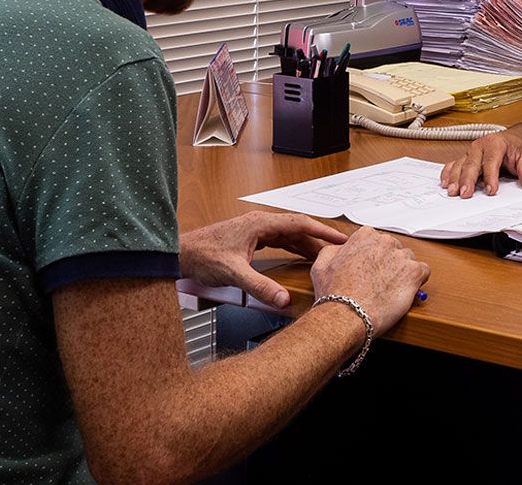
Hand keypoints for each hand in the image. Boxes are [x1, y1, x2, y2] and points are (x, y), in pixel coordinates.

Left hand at [179, 211, 346, 308]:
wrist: (181, 254)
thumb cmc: (202, 256)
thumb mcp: (234, 273)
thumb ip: (260, 287)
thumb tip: (283, 299)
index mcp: (259, 223)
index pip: (299, 223)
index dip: (322, 231)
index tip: (340, 239)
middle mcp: (259, 223)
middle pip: (297, 228)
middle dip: (318, 239)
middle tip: (338, 251)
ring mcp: (255, 229)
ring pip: (288, 234)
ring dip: (306, 244)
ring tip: (323, 256)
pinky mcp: (250, 238)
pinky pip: (279, 240)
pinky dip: (293, 247)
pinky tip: (299, 256)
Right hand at [307, 225, 430, 328]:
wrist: (346, 315)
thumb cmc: (334, 293)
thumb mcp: (321, 265)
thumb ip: (334, 250)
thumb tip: (341, 248)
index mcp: (364, 236)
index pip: (375, 240)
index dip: (372, 256)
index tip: (369, 268)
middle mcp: (384, 242)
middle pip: (393, 249)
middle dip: (388, 263)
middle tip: (379, 282)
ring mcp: (401, 256)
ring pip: (408, 260)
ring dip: (402, 272)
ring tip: (389, 289)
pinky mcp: (414, 272)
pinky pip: (423, 271)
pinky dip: (417, 281)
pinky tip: (405, 291)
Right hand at [439, 128, 521, 196]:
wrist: (515, 138)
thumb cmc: (518, 147)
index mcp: (495, 143)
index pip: (491, 162)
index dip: (490, 177)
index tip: (491, 191)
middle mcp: (480, 146)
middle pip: (471, 164)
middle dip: (467, 180)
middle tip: (465, 194)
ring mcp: (471, 151)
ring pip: (460, 165)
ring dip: (454, 178)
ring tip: (452, 191)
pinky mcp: (466, 157)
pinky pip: (454, 164)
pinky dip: (448, 173)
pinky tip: (445, 183)